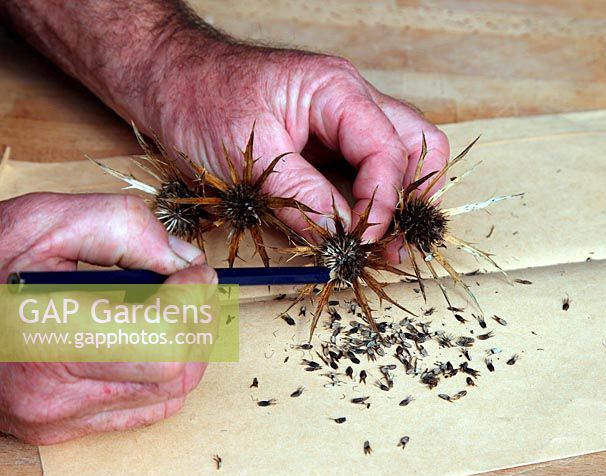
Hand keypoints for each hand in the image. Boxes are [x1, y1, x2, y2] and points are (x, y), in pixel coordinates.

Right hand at [0, 193, 214, 443]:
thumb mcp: (45, 220)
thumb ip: (126, 228)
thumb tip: (186, 260)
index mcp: (44, 339)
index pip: (165, 340)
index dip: (192, 299)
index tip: (193, 271)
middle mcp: (53, 396)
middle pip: (176, 372)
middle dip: (196, 322)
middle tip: (187, 287)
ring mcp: (57, 420)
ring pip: (170, 394)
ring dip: (185, 346)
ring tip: (164, 307)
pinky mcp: (61, 430)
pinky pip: (146, 409)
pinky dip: (163, 372)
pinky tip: (144, 336)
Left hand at [142, 44, 449, 256]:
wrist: (166, 78)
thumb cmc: (197, 98)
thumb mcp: (247, 155)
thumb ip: (300, 196)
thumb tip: (339, 236)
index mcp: (336, 91)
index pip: (388, 152)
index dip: (382, 204)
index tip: (362, 242)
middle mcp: (350, 102)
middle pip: (417, 146)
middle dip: (413, 199)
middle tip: (395, 245)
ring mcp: (342, 123)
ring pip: (400, 159)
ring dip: (396, 203)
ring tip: (381, 245)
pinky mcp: (327, 144)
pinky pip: (365, 173)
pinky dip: (367, 204)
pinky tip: (354, 232)